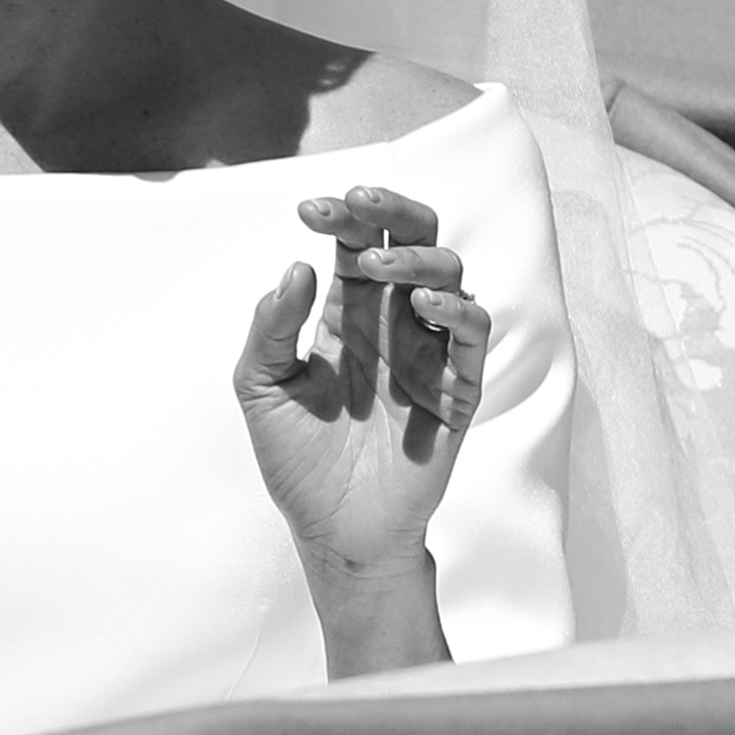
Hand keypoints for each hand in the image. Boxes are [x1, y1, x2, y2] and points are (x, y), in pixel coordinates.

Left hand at [233, 186, 488, 671]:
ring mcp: (429, 354)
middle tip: (360, 203)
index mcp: (348, 317)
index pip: (357, 246)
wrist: (334, 532)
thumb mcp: (261, 388)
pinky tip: (422, 306)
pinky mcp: (457, 392)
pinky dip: (456, 312)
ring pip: (448, 277)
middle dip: (393, 211)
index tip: (311, 209)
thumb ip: (270, 330)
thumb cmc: (296, 460)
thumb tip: (296, 267)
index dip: (342, 220)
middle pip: (413, 242)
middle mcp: (393, 325)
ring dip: (417, 258)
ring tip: (378, 266)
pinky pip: (473, 338)